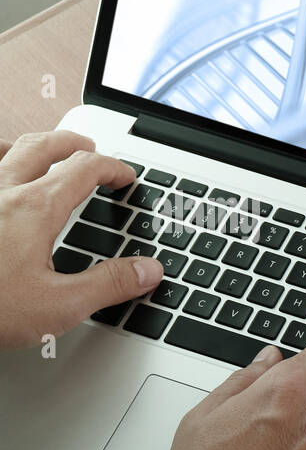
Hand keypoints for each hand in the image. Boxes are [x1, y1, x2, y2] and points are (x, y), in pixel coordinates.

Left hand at [0, 130, 163, 349]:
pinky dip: (0, 163)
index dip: (112, 169)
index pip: (84, 169)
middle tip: (91, 150)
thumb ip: (109, 284)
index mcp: (35, 210)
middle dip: (73, 144)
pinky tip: (3, 179)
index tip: (125, 177)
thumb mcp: (60, 306)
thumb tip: (147, 270)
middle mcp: (2, 193)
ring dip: (32, 146)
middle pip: (43, 146)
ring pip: (7, 150)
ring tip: (45, 153)